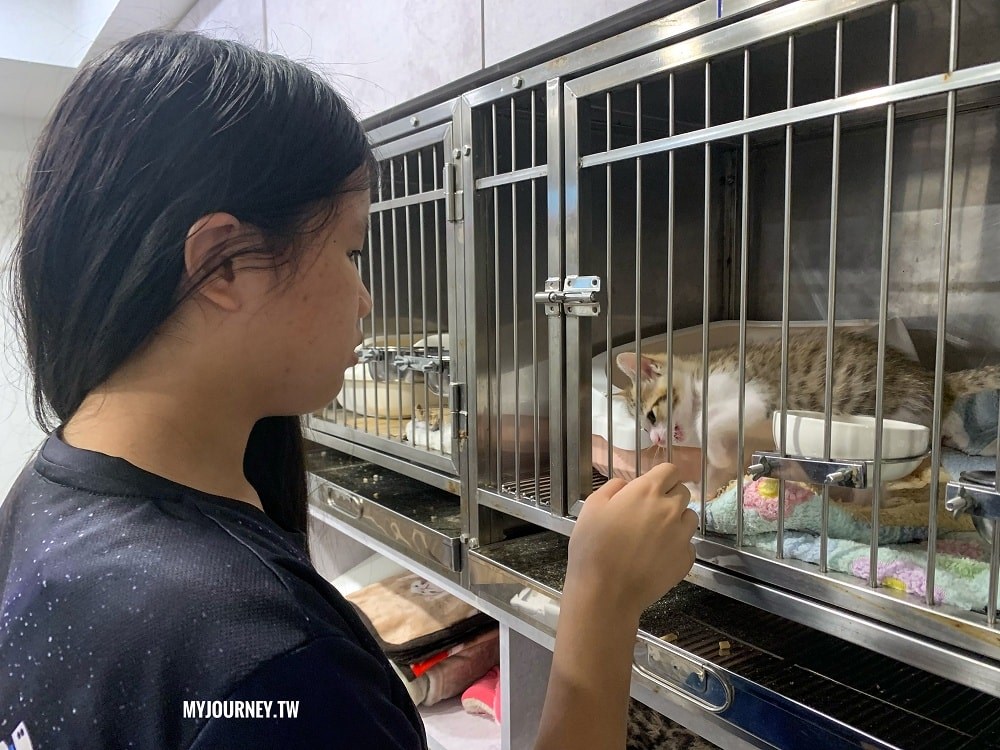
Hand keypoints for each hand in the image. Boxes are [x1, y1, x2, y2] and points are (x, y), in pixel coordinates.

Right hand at [565, 463, 696, 618]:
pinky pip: (688, 545)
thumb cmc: (593, 546)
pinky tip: (658, 556)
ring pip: (689, 517)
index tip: (650, 486)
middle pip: (683, 492)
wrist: (606, 592)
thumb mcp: (592, 507)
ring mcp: (682, 535)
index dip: (660, 476)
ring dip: (677, 520)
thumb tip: (626, 485)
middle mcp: (670, 509)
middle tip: (649, 512)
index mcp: (647, 491)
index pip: (670, 470)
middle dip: (669, 496)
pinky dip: (677, 547)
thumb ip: (613, 488)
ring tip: (656, 535)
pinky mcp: (686, 559)